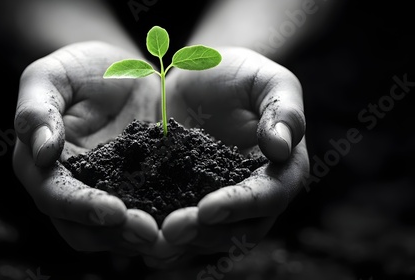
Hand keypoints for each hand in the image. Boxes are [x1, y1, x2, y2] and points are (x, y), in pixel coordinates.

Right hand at [12, 41, 160, 254]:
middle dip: (114, 235)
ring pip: (114, 233)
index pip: (54, 196)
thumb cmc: (81, 68)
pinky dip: (163, 224)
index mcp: (41, 166)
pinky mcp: (138, 191)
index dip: (81, 207)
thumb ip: (37, 109)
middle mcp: (71, 189)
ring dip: (140, 239)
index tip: (115, 211)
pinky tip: (187, 224)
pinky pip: (148, 215)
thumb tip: (40, 152)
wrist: (124, 72)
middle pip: (83, 229)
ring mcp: (106, 194)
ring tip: (171, 238)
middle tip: (149, 233)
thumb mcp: (53, 75)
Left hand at [148, 47, 308, 266]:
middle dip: (208, 233)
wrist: (197, 79)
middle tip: (173, 229)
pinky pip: (183, 227)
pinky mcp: (189, 201)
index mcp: (282, 168)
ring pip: (212, 237)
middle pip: (241, 229)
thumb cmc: (237, 74)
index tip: (208, 207)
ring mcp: (221, 202)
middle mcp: (254, 194)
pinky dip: (166, 240)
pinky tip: (142, 240)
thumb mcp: (264, 79)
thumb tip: (282, 148)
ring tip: (154, 241)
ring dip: (185, 244)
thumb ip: (282, 109)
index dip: (242, 205)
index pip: (270, 194)